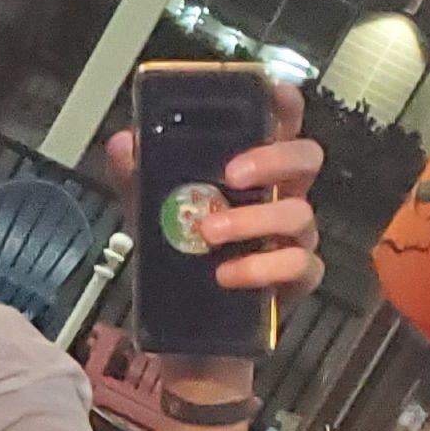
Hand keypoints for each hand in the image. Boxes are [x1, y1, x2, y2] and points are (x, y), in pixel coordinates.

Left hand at [95, 82, 326, 365]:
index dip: (285, 104)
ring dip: (252, 221)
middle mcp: (282, 199)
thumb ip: (137, 179)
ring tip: (207, 235)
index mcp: (255, 174)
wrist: (188, 339)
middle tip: (232, 173)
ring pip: (300, 214)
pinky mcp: (295, 282)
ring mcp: (294, 240)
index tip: (273, 90)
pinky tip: (225, 276)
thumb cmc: (180, 265)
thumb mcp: (150, 217)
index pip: (282, 127)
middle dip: (274, 158)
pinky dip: (259, 268)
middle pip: (307, 158)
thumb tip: (122, 142)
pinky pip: (297, 266)